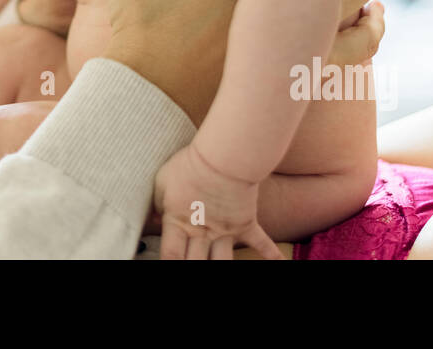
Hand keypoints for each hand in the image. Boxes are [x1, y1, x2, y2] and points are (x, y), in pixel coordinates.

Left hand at [153, 144, 279, 259]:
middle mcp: (202, 234)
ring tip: (218, 275)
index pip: (170, 256)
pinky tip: (281, 264)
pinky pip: (261, 243)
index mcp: (179, 224)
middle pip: (195, 264)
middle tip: (192, 269)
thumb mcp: (162, 182)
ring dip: (220, 269)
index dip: (169, 265)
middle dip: (193, 269)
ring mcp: (225, 231)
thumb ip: (157, 205)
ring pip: (222, 263)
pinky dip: (271, 255)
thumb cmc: (189, 165)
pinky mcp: (245, 223)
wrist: (223, 157)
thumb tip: (151, 218)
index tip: (167, 269)